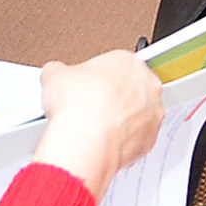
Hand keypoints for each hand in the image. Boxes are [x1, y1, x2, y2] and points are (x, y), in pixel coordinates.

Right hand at [29, 51, 164, 200]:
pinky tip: (104, 144)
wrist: (86, 136)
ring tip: (96, 129)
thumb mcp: (55, 75)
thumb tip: (54, 74)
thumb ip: (58, 71)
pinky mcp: (149, 140)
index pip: (116, 66)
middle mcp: (147, 85)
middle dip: (114, 99)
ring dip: (121, 122)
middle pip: (132, 90)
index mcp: (129, 62)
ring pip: (138, 116)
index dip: (97, 80)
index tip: (86, 89)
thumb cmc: (78, 103)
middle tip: (92, 108)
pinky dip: (123, 143)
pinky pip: (137, 140)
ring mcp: (151, 113)